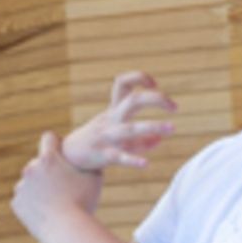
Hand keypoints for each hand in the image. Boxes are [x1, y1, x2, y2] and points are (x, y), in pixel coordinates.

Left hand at [12, 132, 105, 240]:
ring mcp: (21, 187)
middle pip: (38, 163)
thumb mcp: (95, 178)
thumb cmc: (84, 202)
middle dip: (47, 171)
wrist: (68, 230)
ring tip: (54, 202)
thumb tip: (95, 154)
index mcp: (48, 158)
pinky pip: (24, 200)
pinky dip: (33, 204)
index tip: (60, 149)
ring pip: (30, 183)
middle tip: (61, 184)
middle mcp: (31, 168)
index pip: (49, 138)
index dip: (56, 143)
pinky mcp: (17, 203)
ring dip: (39, 188)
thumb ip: (91, 162)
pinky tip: (46, 212)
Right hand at [61, 71, 176, 173]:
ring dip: (152, 126)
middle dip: (156, 99)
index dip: (139, 78)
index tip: (155, 85)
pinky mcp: (102, 155)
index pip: (123, 83)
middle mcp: (111, 120)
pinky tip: (146, 164)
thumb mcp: (114, 132)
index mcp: (112, 110)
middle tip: (175, 107)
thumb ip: (139, 136)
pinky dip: (133, 160)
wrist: (66, 157)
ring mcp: (106, 137)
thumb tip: (159, 140)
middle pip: (133, 101)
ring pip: (130, 128)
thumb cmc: (95, 142)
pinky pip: (119, 156)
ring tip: (172, 128)